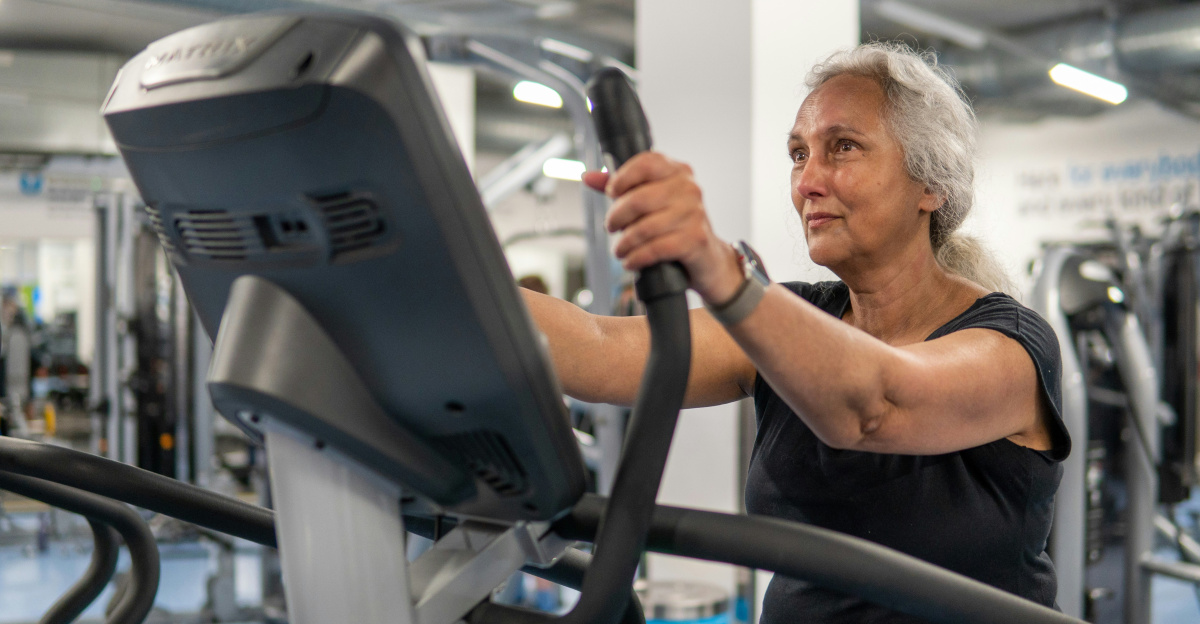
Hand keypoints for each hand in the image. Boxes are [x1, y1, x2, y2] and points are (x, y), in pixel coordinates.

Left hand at [583, 152, 743, 303]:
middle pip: (640, 198)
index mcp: (678, 172)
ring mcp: (695, 214)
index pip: (647, 162)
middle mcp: (689, 189)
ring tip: (619, 250)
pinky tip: (630, 261)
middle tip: (610, 227)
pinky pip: (656, 248)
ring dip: (625, 243)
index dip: (622, 177)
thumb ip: (622, 188)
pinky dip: (637, 257)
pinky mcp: (695, 239)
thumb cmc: (675, 227)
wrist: (707, 259)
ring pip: (645, 227)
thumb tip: (588, 176)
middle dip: (617, 216)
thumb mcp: (651, 204)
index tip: (611, 193)